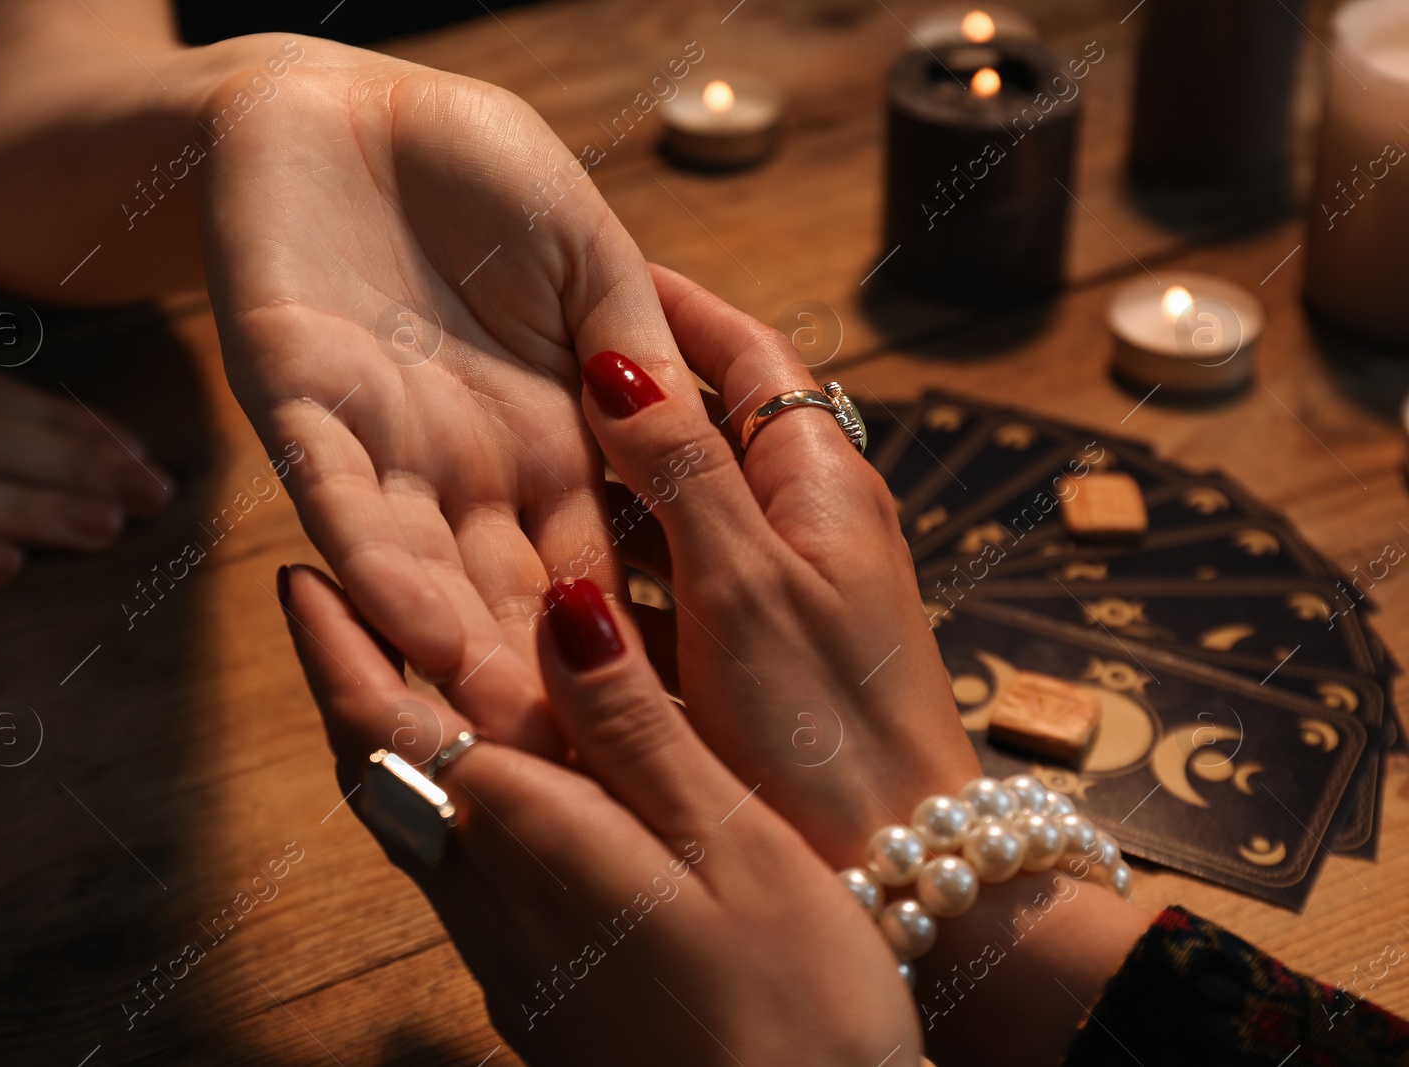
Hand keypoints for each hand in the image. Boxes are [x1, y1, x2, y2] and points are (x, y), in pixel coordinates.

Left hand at [196, 41, 702, 753]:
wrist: (352, 105)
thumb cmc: (486, 170)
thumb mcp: (595, 258)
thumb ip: (636, 349)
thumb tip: (691, 441)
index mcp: (551, 442)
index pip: (596, 560)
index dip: (622, 636)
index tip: (663, 721)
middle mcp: (471, 468)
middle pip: (509, 596)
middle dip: (539, 679)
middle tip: (585, 770)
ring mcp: (385, 446)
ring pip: (423, 571)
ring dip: (456, 648)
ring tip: (501, 727)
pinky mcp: (299, 407)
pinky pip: (341, 496)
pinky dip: (374, 556)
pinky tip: (410, 619)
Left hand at [279, 562, 921, 1066]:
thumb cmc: (794, 1010)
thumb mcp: (730, 843)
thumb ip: (632, 729)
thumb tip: (554, 604)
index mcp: (530, 844)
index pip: (388, 727)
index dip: (335, 645)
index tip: (297, 575)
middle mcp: (492, 905)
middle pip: (383, 777)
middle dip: (347, 685)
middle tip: (331, 608)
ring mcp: (511, 961)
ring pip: (416, 827)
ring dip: (391, 742)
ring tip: (406, 673)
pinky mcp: (541, 996)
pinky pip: (463, 874)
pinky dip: (450, 801)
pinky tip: (501, 790)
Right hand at [578, 266, 980, 867]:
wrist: (899, 866)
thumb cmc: (828, 730)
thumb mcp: (743, 585)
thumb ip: (682, 471)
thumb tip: (621, 360)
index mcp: (822, 479)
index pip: (751, 354)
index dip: (678, 308)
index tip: (604, 271)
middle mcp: (811, 519)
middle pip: (714, 423)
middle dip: (634, 390)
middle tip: (541, 364)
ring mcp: (789, 587)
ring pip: (690, 504)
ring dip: (621, 480)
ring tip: (532, 456)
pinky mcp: (765, 652)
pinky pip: (683, 580)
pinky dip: (629, 567)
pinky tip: (566, 577)